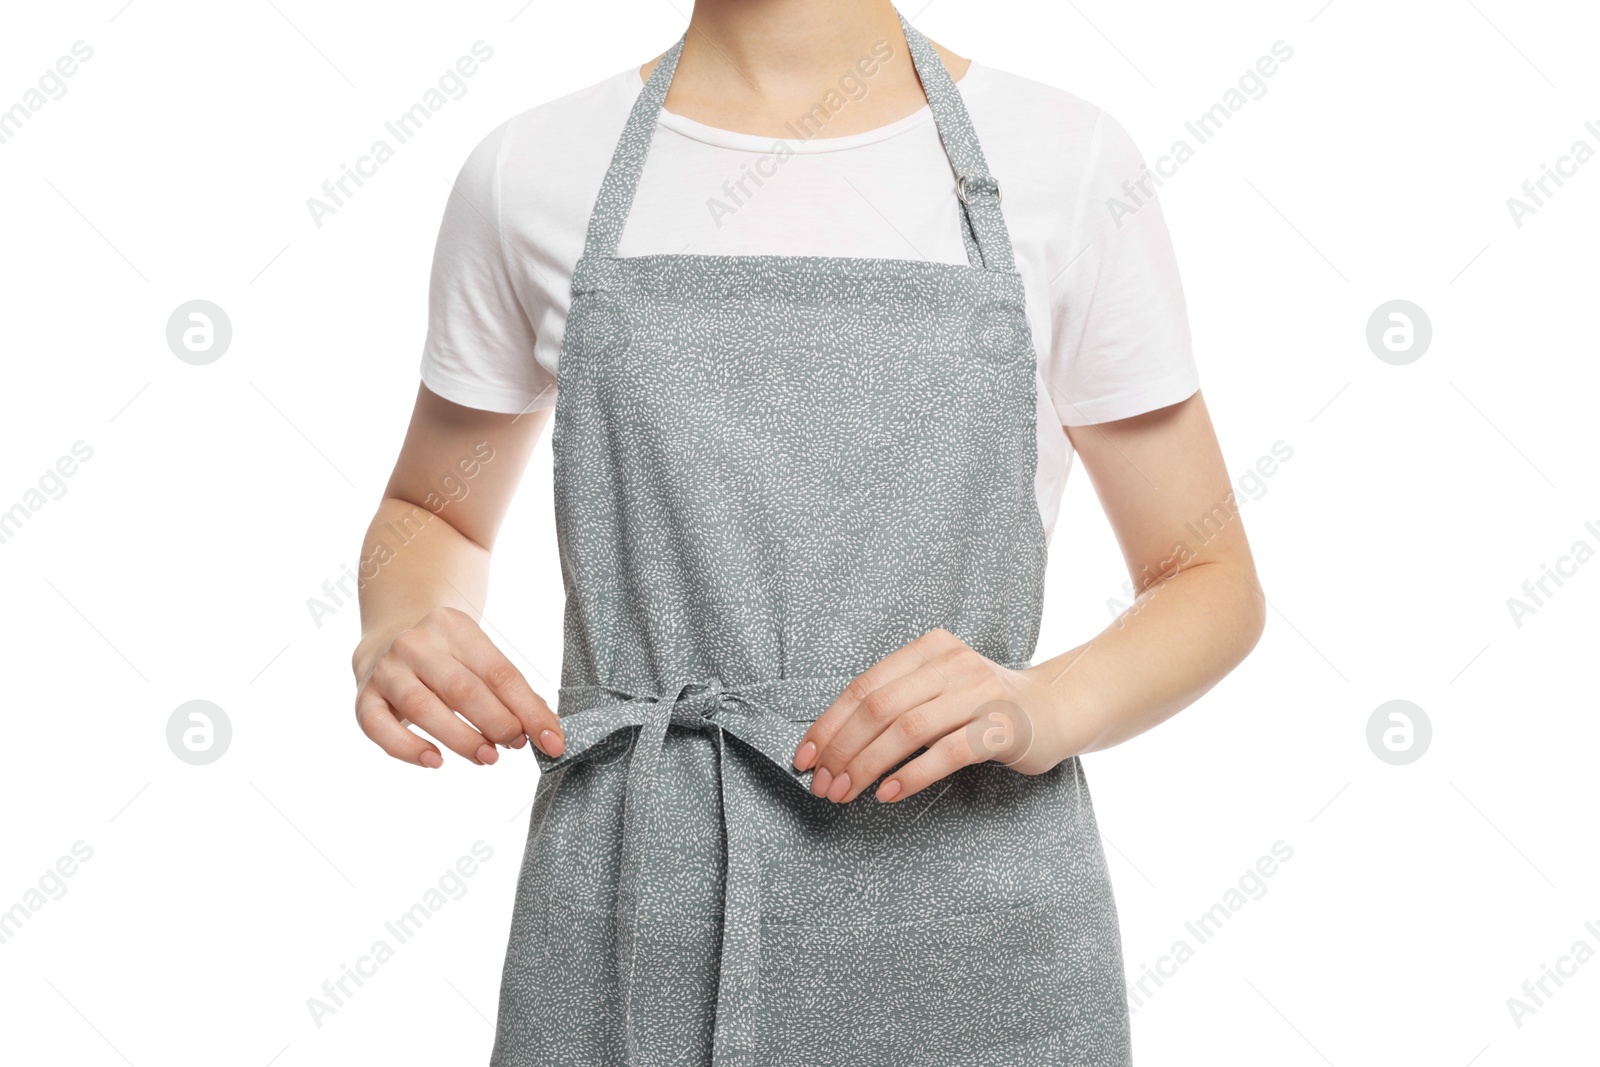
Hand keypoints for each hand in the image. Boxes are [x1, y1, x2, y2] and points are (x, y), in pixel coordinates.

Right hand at [352, 606, 563, 767]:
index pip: (500, 673)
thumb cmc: (448, 659)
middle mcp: (416, 644)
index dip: (529, 710)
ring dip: (462, 739)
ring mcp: (386, 670)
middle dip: (497, 724)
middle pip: (463, 689)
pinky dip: (408, 749)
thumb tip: (546, 728)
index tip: (552, 740)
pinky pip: (380, 728)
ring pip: (424, 709)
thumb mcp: (478, 658)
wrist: (387, 640)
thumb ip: (508, 690)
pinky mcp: (363, 698)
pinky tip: (435, 761)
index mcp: (454, 627)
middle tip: (515, 746)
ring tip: (488, 758)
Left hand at [791, 628, 1070, 802]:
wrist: (1057, 710)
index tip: (804, 759)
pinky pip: (948, 752)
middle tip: (823, 787)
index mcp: (928, 649)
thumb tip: (833, 748)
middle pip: (880, 707)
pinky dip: (912, 775)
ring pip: (908, 729)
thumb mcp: (938, 690)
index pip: (864, 687)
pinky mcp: (1002, 726)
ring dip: (868, 765)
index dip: (829, 724)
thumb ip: (896, 704)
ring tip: (847, 794)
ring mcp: (980, 693)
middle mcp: (953, 663)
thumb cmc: (983, 707)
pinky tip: (889, 794)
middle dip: (843, 750)